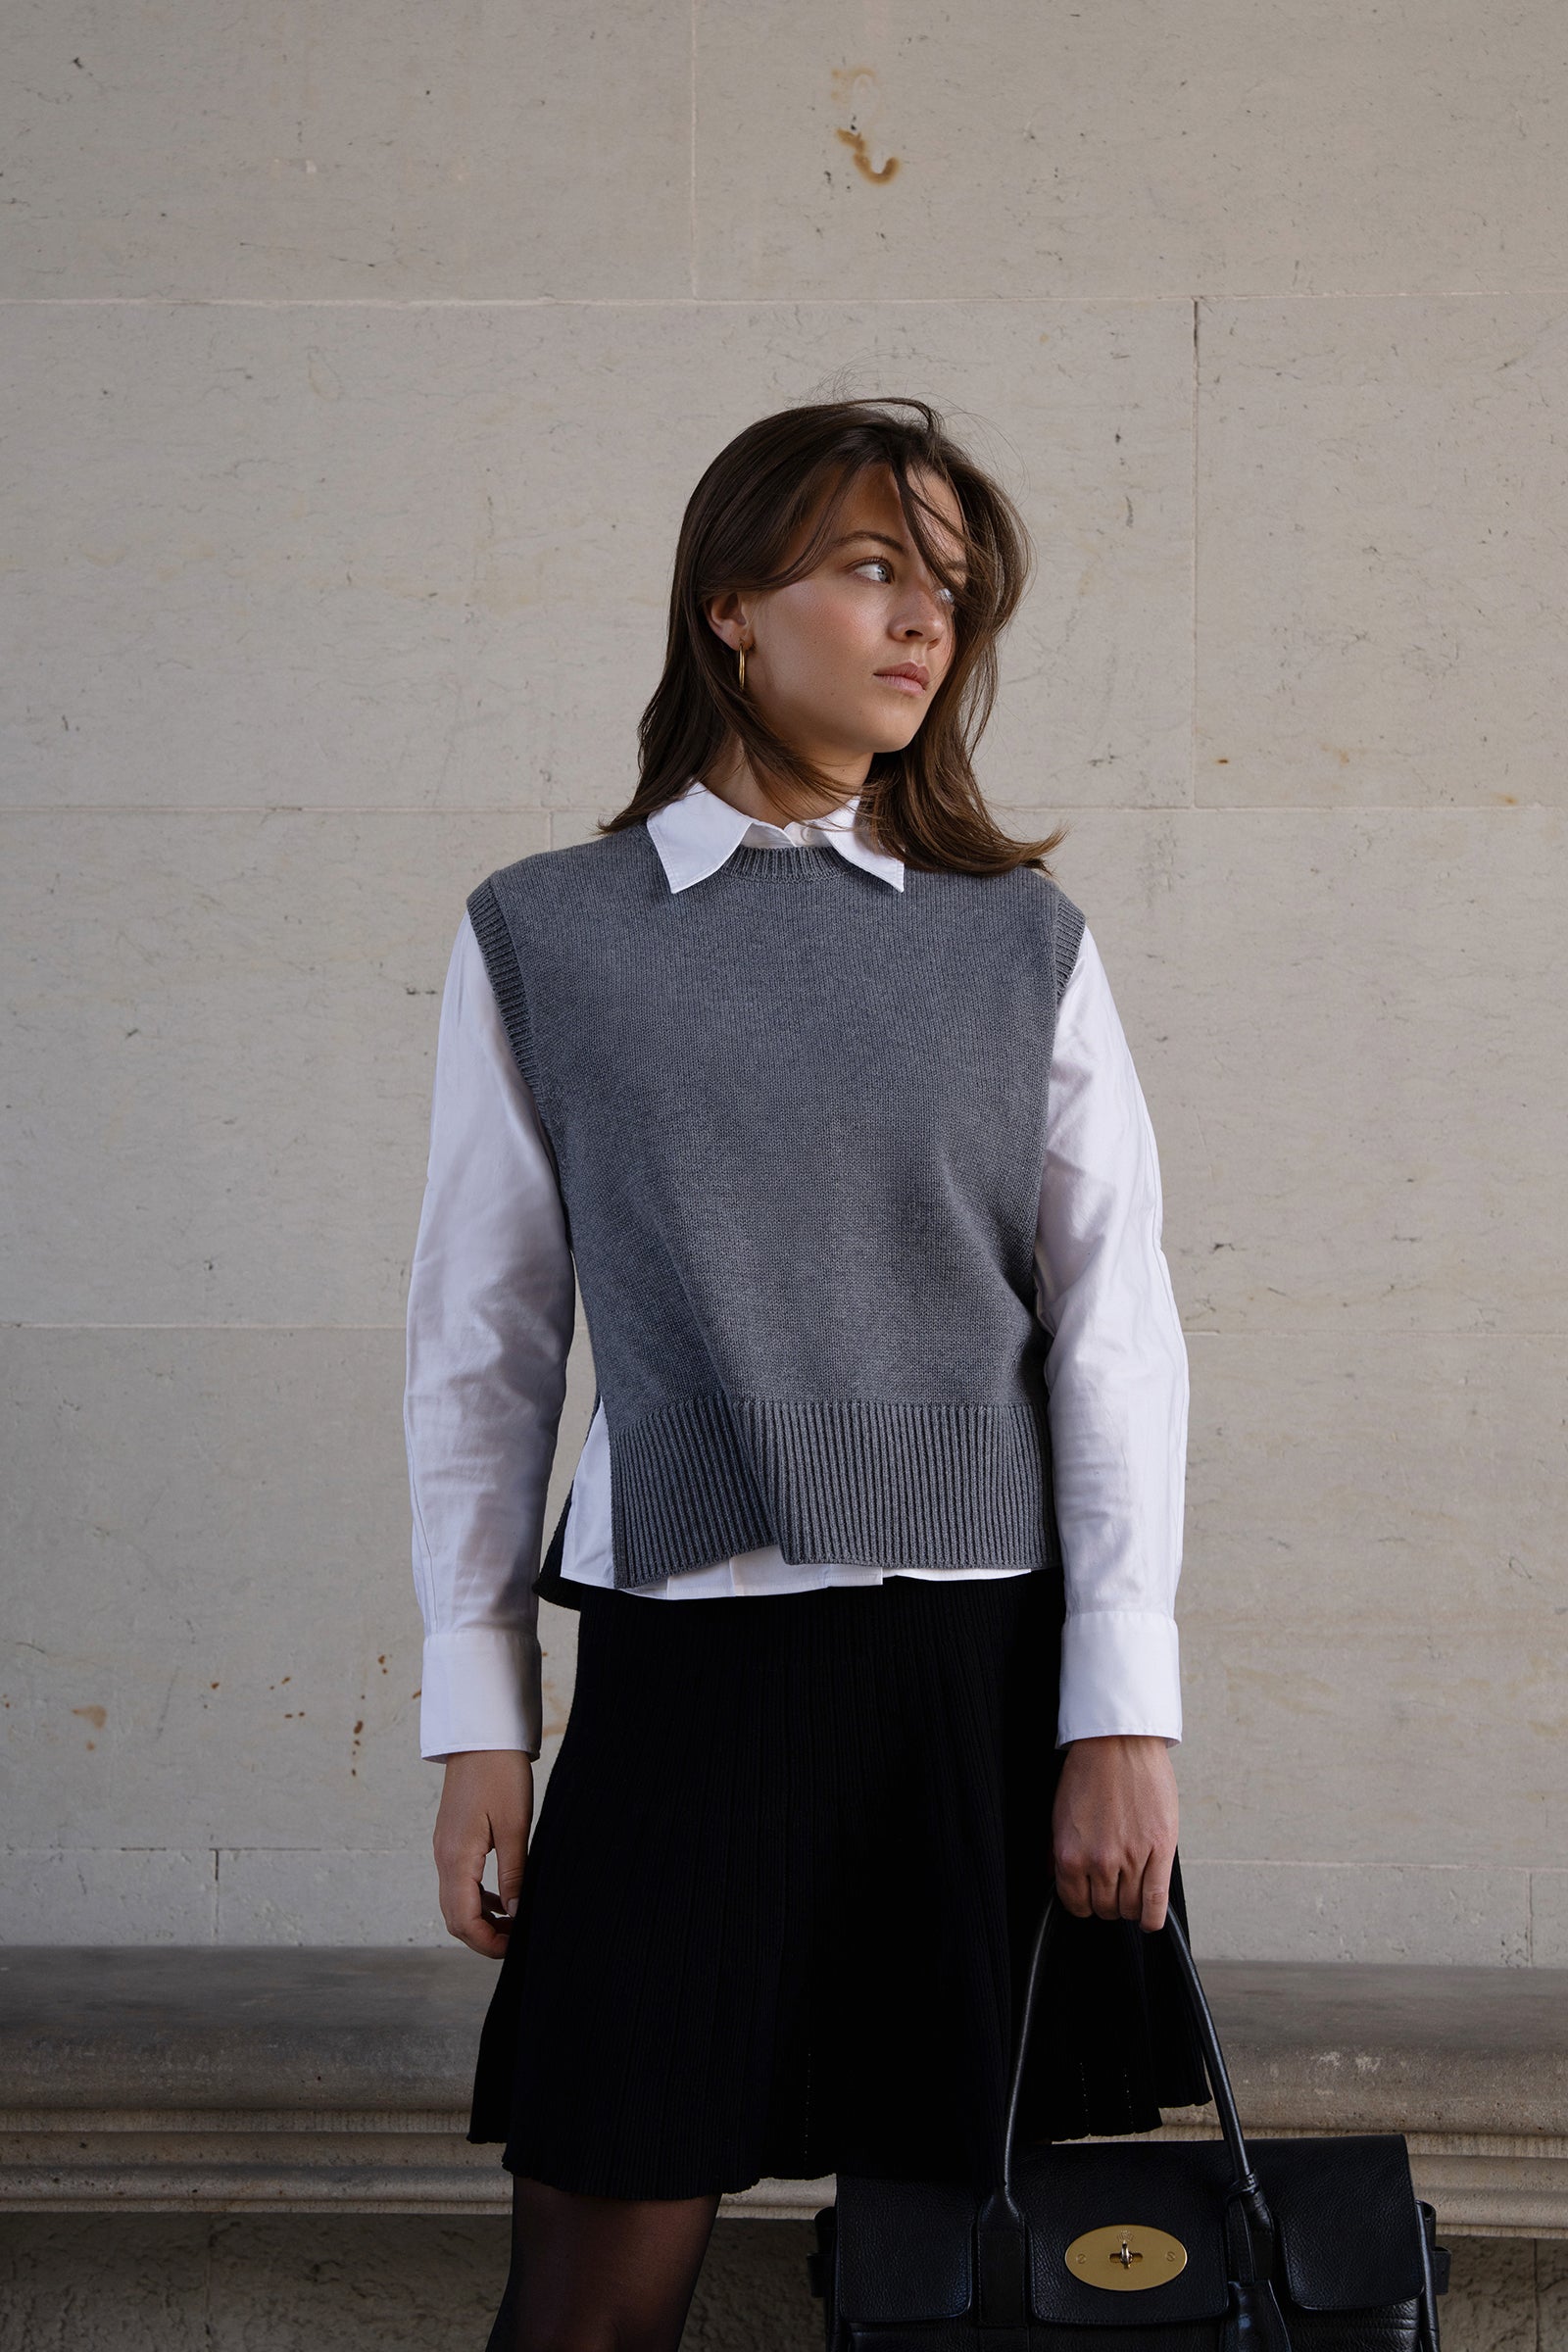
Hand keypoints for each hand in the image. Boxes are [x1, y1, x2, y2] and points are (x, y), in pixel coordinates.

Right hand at [433, 1749, 533, 1958]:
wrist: (481, 1736)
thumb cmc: (500, 1775)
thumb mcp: (515, 1827)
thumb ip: (514, 1874)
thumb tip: (516, 1914)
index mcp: (456, 1859)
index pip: (463, 1921)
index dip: (488, 1943)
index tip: (516, 1948)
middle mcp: (443, 1858)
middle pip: (454, 1918)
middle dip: (483, 1938)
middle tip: (517, 1940)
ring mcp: (444, 1849)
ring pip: (455, 1902)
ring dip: (480, 1920)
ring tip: (514, 1923)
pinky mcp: (451, 1839)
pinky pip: (458, 1883)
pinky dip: (477, 1899)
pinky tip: (503, 1897)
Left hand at [1051, 1733, 1177, 1932]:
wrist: (1118, 1743)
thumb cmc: (1089, 1772)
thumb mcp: (1059, 1815)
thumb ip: (1058, 1853)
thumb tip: (1056, 1878)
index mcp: (1069, 1855)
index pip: (1075, 1904)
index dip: (1083, 1903)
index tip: (1089, 1897)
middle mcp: (1098, 1862)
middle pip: (1105, 1908)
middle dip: (1107, 1902)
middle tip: (1112, 1886)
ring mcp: (1131, 1858)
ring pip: (1130, 1907)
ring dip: (1129, 1905)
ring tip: (1130, 1890)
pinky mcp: (1159, 1851)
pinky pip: (1155, 1901)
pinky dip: (1151, 1918)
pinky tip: (1149, 1919)